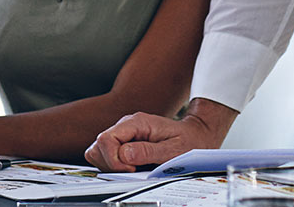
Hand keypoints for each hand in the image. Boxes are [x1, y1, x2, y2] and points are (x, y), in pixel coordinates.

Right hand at [84, 99, 232, 171]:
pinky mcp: (123, 142)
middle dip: (110, 164)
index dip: (114, 159)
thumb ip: (148, 152)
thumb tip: (124, 155)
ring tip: (133, 169)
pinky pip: (106, 155)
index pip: (106, 139)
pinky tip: (132, 167)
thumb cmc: (188, 140)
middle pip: (98, 146)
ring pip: (98, 151)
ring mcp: (123, 133)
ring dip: (111, 165)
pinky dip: (114, 165)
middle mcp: (126, 126)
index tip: (131, 169)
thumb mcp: (173, 149)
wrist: (195, 134)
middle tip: (134, 170)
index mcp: (137, 123)